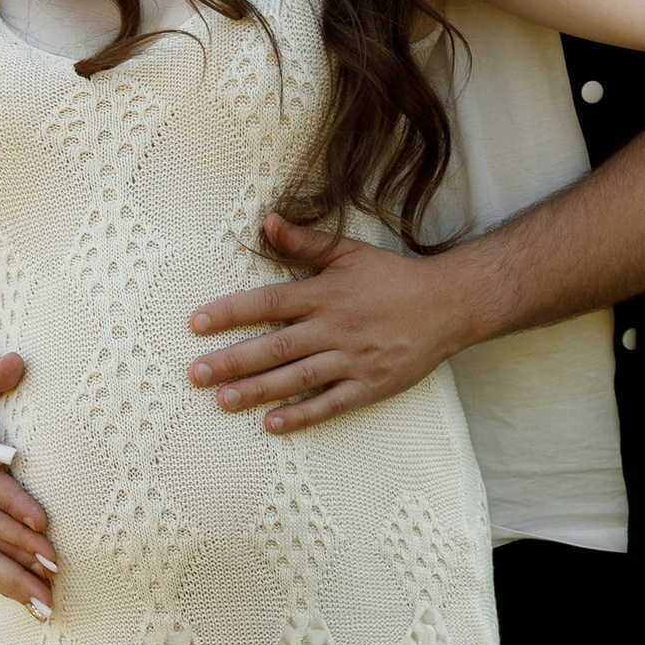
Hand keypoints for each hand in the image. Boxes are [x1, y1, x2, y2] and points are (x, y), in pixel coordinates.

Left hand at [188, 218, 473, 430]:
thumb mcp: (349, 252)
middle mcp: (334, 327)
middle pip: (276, 346)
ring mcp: (353, 359)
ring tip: (222, 401)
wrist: (449, 304)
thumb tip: (267, 221)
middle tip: (195, 374)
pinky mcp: (370, 385)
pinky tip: (273, 424)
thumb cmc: (392, 277)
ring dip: (258, 390)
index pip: (268, 302)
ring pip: (298, 378)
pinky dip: (303, 414)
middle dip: (233, 360)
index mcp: (325, 293)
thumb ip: (304, 241)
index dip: (231, 312)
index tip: (196, 323)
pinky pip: (332, 403)